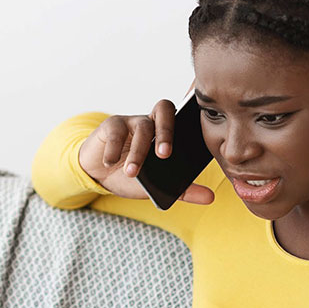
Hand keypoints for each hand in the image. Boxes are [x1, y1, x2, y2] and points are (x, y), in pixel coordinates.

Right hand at [78, 85, 212, 204]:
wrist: (98, 175)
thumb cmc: (130, 175)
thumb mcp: (157, 185)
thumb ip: (183, 190)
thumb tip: (210, 197)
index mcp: (166, 133)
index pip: (183, 117)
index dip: (191, 118)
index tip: (197, 132)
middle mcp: (151, 122)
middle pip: (164, 110)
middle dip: (166, 131)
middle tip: (164, 155)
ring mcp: (131, 122)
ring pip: (142, 127)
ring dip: (138, 152)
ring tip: (132, 173)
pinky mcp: (111, 125)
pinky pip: (116, 131)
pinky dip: (114, 149)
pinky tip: (110, 162)